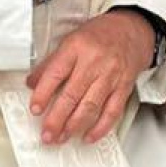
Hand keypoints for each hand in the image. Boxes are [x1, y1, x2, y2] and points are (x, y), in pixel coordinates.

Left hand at [27, 10, 154, 144]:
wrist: (132, 29)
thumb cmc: (101, 34)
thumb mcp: (72, 39)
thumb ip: (52, 62)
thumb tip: (32, 83)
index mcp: (77, 47)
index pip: (56, 73)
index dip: (43, 94)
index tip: (35, 109)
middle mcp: (94, 62)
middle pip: (72, 95)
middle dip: (57, 119)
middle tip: (47, 134)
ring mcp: (110, 75)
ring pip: (90, 106)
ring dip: (74, 126)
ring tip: (62, 137)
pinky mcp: (123, 87)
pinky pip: (112, 111)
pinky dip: (100, 128)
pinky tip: (89, 136)